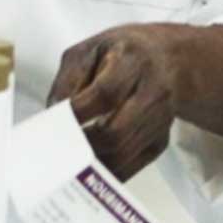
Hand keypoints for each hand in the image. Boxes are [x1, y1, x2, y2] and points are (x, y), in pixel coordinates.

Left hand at [46, 24, 188, 180]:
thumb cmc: (124, 53)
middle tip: (59, 148)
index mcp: (133, 60)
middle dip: (83, 145)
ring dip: (91, 164)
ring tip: (69, 160)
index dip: (77, 114)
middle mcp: (153, 90)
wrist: (170, 59)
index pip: (105, 94)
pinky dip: (105, 172)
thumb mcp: (90, 50)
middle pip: (116, 132)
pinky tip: (89, 166)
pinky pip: (131, 167)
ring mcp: (161, 119)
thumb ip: (68, 80)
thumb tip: (52, 116)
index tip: (53, 124)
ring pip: (121, 155)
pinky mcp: (161, 140)